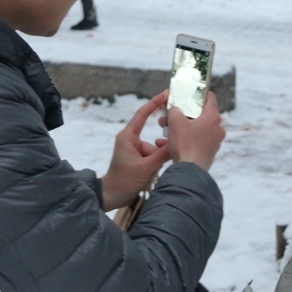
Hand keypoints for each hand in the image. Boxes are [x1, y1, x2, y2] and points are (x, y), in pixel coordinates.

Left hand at [100, 90, 170, 210]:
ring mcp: (136, 150)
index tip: (166, 94)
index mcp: (128, 136)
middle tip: (168, 152)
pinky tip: (156, 173)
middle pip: (153, 135)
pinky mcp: (140, 159)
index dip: (154, 103)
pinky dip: (158, 163)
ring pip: (156, 148)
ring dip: (159, 158)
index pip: (142, 114)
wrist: (113, 197)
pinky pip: (154, 156)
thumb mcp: (145, 167)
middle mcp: (131, 140)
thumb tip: (178, 143)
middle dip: (162, 144)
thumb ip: (162, 155)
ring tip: (155, 171)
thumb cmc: (123, 180)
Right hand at [166, 91, 223, 171]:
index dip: (198, 93)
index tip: (188, 94)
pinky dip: (184, 139)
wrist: (189, 172)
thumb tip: (175, 108)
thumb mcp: (175, 120)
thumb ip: (175, 108)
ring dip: (181, 127)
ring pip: (196, 128)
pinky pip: (196, 141)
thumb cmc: (185, 144)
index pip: (210, 97)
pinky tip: (168, 143)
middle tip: (170, 115)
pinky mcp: (209, 152)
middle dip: (183, 113)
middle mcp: (218, 128)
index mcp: (213, 117)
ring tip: (165, 130)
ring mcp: (215, 141)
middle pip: (200, 114)